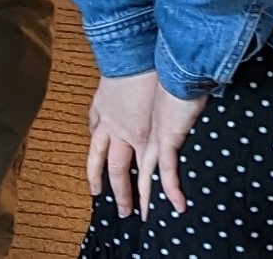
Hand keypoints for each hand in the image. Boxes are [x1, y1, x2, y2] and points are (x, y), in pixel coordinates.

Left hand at [88, 70, 204, 218]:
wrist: (160, 57)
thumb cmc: (144, 62)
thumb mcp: (123, 79)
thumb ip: (121, 91)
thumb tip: (121, 91)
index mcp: (110, 113)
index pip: (98, 142)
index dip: (94, 160)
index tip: (94, 173)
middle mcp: (121, 128)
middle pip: (112, 164)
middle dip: (113, 186)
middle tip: (111, 204)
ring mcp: (142, 135)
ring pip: (136, 172)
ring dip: (138, 195)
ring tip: (138, 216)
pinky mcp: (164, 137)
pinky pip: (168, 170)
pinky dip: (173, 189)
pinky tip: (178, 206)